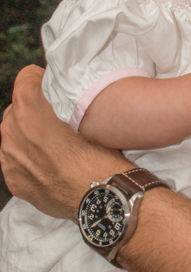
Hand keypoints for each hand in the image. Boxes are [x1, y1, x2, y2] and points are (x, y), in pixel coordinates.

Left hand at [0, 64, 129, 218]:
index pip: (27, 77)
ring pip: (15, 136)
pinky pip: (16, 162)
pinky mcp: (13, 179)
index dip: (43, 81)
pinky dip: (30, 161)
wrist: (99, 194)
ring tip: (55, 147)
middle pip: (18, 108)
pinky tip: (51, 167)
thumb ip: (67, 99)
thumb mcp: (90, 111)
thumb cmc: (99, 150)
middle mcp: (12, 127)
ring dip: (30, 136)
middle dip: (35, 112)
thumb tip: (66, 94)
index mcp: (29, 104)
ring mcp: (9, 156)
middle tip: (59, 123)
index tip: (57, 91)